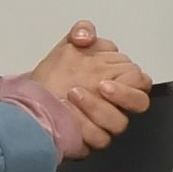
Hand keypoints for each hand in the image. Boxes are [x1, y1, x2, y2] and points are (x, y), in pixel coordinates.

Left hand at [27, 23, 151, 150]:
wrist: (31, 100)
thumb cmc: (52, 78)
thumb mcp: (66, 47)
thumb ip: (81, 31)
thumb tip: (86, 35)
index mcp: (116, 79)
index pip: (141, 81)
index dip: (132, 80)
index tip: (108, 76)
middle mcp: (113, 102)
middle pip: (139, 103)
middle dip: (123, 95)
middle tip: (101, 87)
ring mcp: (103, 122)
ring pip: (119, 123)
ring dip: (97, 108)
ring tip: (73, 95)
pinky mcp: (91, 139)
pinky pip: (98, 139)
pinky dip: (83, 127)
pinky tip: (67, 114)